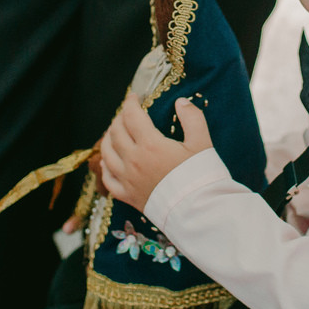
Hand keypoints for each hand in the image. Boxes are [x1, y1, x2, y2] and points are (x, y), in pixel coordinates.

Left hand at [100, 95, 213, 210]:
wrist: (199, 212)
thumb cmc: (202, 177)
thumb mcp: (202, 143)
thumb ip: (192, 118)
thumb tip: (181, 102)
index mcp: (150, 145)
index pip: (131, 116)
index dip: (130, 102)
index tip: (134, 96)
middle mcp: (133, 161)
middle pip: (115, 132)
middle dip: (120, 118)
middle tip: (128, 113)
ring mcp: (127, 180)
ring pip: (106, 153)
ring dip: (108, 138)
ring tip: (116, 132)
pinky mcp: (128, 196)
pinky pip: (108, 178)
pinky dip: (106, 166)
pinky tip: (110, 160)